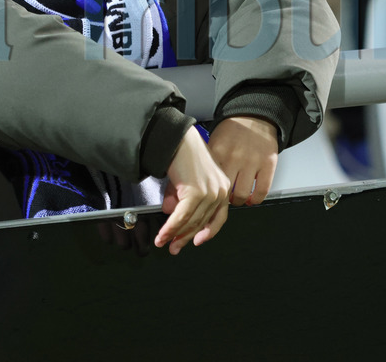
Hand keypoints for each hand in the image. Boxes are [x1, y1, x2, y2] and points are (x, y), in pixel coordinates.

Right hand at [155, 126, 230, 254]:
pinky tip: (163, 234)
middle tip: (174, 247)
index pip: (218, 216)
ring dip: (174, 234)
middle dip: (185, 237)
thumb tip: (170, 211)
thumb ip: (181, 197)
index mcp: (222, 186)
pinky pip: (182, 216)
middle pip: (203, 222)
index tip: (197, 241)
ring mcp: (210, 192)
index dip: (207, 232)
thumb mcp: (186, 179)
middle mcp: (220, 190)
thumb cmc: (183, 152)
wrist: (176, 138)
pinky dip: (170, 227)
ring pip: (191, 221)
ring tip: (163, 241)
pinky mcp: (196, 192)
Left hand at [208, 116, 279, 205]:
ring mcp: (252, 161)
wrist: (254, 115)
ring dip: (239, 201)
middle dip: (222, 202)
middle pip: (224, 192)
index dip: (207, 196)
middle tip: (222, 201)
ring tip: (237, 198)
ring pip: (243, 195)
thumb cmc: (232, 131)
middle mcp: (234, 157)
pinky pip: (262, 190)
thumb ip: (207, 163)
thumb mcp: (213, 142)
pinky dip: (256, 199)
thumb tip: (200, 185)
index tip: (207, 200)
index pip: (209, 183)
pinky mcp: (268, 163)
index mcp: (218, 152)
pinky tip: (252, 198)